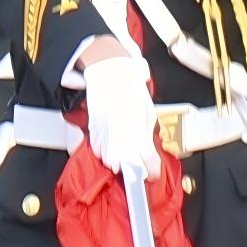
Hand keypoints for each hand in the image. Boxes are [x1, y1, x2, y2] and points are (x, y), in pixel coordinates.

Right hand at [79, 49, 158, 182]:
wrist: (110, 73)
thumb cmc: (131, 89)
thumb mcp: (148, 113)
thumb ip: (147, 136)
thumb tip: (149, 154)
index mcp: (138, 130)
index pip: (147, 162)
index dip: (152, 171)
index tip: (153, 172)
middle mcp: (120, 135)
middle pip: (126, 168)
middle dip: (135, 171)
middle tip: (141, 166)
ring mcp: (104, 134)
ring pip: (110, 163)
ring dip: (119, 162)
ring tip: (126, 153)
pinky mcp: (93, 132)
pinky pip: (98, 152)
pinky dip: (105, 152)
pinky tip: (113, 143)